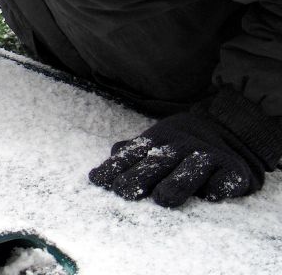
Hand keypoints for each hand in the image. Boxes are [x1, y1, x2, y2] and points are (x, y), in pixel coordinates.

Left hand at [89, 88, 281, 207]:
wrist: (231, 132)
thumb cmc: (182, 146)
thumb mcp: (155, 143)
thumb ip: (131, 154)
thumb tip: (105, 163)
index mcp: (157, 140)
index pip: (132, 155)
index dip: (115, 168)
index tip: (98, 181)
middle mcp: (180, 146)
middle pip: (157, 162)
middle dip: (138, 176)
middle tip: (123, 192)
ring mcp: (207, 156)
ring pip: (190, 169)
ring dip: (177, 183)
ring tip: (163, 199)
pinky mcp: (233, 170)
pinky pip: (223, 180)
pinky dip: (217, 187)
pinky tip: (209, 196)